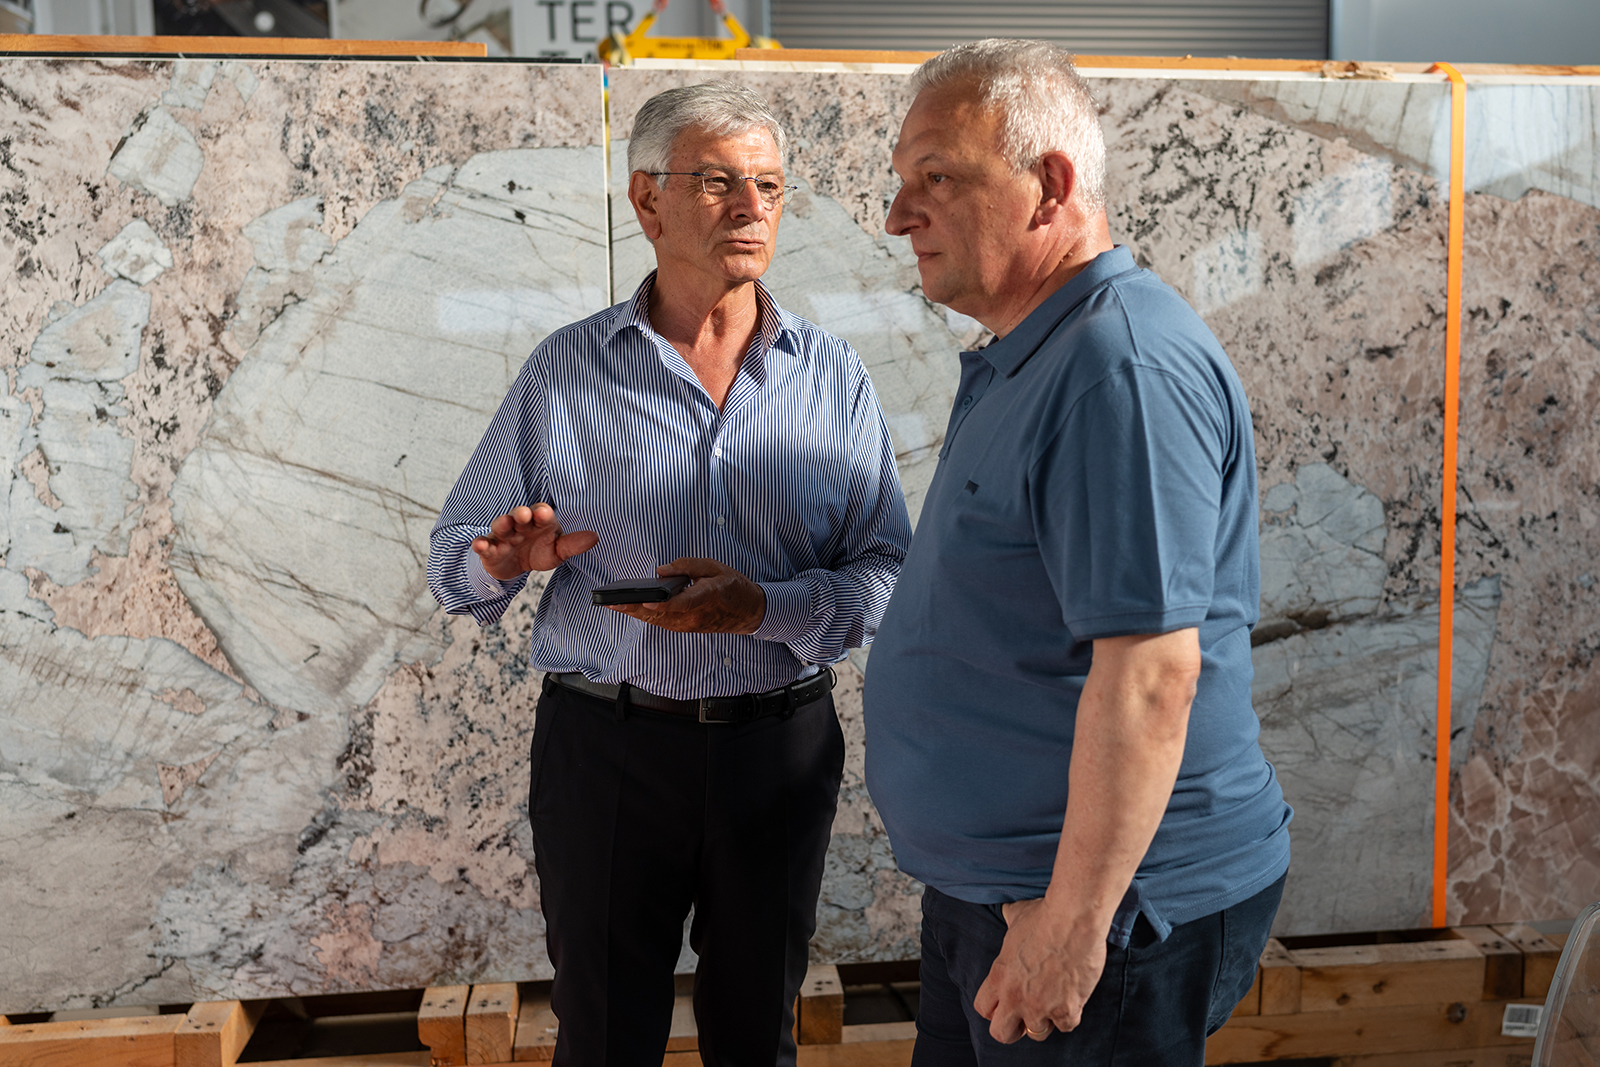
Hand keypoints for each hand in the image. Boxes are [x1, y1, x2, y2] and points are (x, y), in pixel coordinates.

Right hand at [471, 503, 597, 580]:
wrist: (515, 566)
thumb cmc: (539, 551)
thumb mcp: (557, 551)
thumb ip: (573, 544)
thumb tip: (595, 537)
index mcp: (539, 522)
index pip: (541, 513)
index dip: (543, 513)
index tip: (544, 514)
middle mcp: (520, 525)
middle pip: (519, 515)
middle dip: (521, 513)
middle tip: (524, 514)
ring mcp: (503, 535)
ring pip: (500, 525)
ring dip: (502, 523)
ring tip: (504, 523)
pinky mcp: (489, 549)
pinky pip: (484, 544)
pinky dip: (480, 544)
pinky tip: (479, 545)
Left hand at [607, 557, 766, 633]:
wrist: (748, 612)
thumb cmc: (732, 587)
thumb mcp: (715, 567)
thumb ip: (688, 566)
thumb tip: (661, 570)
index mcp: (705, 597)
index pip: (681, 602)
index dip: (662, 603)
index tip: (646, 599)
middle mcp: (694, 616)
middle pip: (660, 614)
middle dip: (635, 608)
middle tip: (612, 603)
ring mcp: (689, 625)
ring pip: (657, 620)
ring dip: (635, 614)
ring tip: (613, 605)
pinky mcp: (685, 628)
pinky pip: (661, 622)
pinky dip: (645, 616)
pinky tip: (630, 609)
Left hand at [973, 897, 1107, 1043]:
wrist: (1073, 919)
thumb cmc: (1045, 915)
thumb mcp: (1017, 916)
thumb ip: (1009, 920)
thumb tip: (1007, 911)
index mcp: (999, 977)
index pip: (983, 1009)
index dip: (994, 1008)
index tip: (1005, 1002)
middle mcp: (1015, 997)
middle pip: (1002, 1034)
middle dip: (1013, 1029)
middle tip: (1025, 1015)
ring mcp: (1040, 1007)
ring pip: (1037, 1034)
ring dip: (1045, 1020)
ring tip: (1053, 1001)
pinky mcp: (1066, 1010)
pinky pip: (1066, 1026)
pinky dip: (1070, 1015)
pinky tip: (1072, 998)